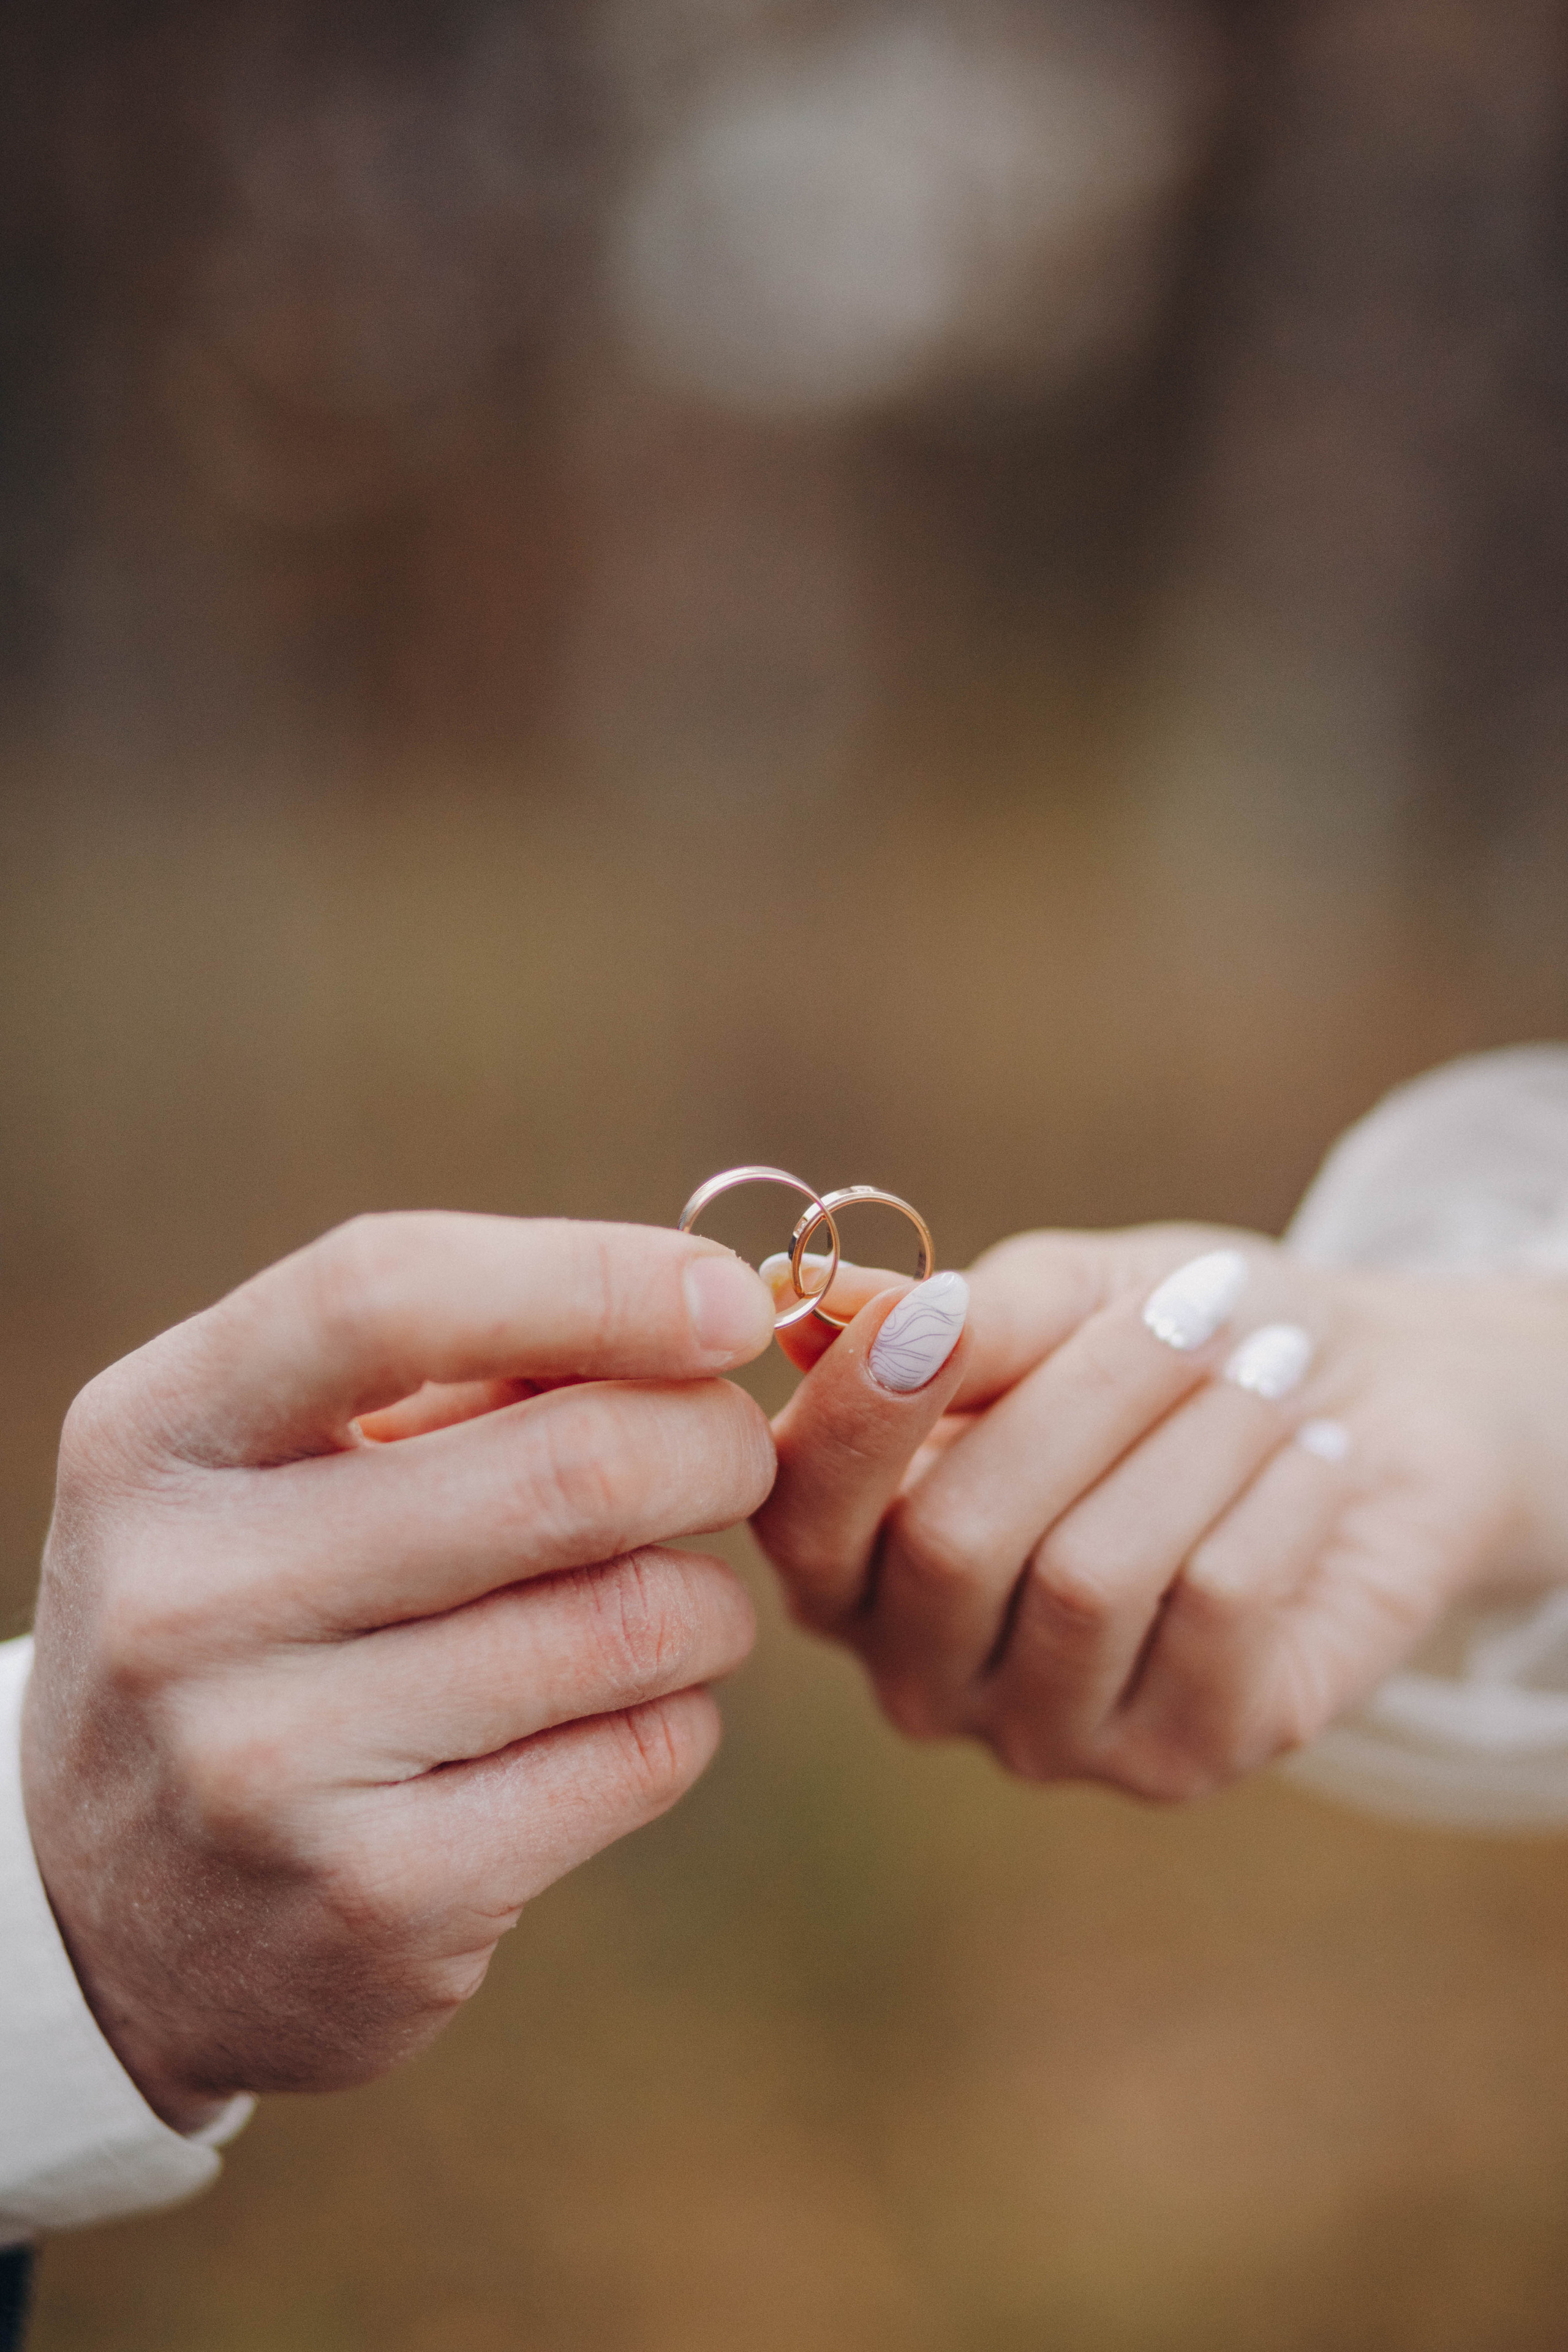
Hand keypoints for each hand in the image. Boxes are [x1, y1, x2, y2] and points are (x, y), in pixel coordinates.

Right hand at [23, 1214, 776, 2129]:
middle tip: (733, 1457)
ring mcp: (271, 1764)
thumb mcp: (270, 1470)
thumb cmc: (246, 1626)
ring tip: (671, 1604)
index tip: (729, 1301)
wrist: (108, 1921)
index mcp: (150, 1439)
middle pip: (565, 1467)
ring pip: (631, 1620)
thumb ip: (455, 1377)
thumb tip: (692, 1312)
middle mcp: (189, 1597)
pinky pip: (640, 1757)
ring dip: (706, 1598)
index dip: (598, 1280)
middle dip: (710, 1444)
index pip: (389, 1295)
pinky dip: (679, 1716)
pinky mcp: (379, 1902)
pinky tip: (623, 1715)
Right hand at [752, 1228, 1567, 1799]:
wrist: (1377, 1408)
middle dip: (1090, 1395)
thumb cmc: (1178, 1340)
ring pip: (1090, 1578)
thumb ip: (955, 1315)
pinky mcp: (1178, 1762)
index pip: (804, 1514)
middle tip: (1202, 1303)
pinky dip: (1279, 1501)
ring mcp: (1043, 1734)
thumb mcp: (1066, 1295)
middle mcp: (920, 1670)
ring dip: (1200, 1439)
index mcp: (856, 1555)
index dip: (858, 1415)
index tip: (935, 1309)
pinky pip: (1214, 1610)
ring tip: (1272, 1368)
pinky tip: (1314, 1457)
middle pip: (953, 1542)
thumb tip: (825, 1301)